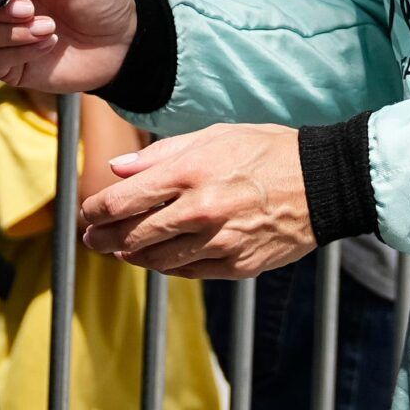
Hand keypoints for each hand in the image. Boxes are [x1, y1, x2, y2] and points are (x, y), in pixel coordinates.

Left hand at [79, 123, 315, 277]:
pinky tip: (157, 260)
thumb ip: (160, 155)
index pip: (124, 199)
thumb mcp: (212, 137)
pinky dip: (168, 267)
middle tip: (90, 239)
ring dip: (131, 257)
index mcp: (189, 173)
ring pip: (158, 260)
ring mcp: (219, 242)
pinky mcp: (237, 265)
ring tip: (118, 252)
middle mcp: (200, 211)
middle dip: (104, 238)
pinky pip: (189, 272)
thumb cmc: (265, 150)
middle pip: (134, 234)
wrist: (322, 182)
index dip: (96, 210)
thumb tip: (117, 169)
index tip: (86, 213)